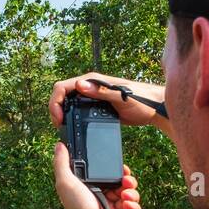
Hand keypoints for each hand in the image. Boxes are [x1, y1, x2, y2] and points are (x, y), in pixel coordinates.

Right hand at [49, 73, 167, 131]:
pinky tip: (73, 127)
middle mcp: (89, 86)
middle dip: (56, 109)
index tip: (58, 118)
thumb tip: (79, 86)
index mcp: (92, 81)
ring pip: (68, 102)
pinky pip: (78, 110)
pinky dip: (71, 117)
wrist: (152, 108)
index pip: (62, 87)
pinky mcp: (96, 106)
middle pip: (62, 95)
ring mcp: (92, 96)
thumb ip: (101, 91)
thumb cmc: (140, 99)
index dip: (55, 102)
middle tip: (59, 125)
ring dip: (62, 113)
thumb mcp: (120, 96)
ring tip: (63, 127)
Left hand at [54, 143, 140, 208]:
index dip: (118, 171)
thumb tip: (59, 145)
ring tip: (125, 195)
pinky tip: (126, 206)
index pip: (111, 177)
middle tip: (125, 180)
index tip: (121, 167)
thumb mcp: (66, 182)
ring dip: (132, 193)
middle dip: (128, 180)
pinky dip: (134, 208)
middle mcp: (106, 202)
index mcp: (95, 192)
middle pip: (124, 185)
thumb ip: (62, 162)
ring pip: (133, 197)